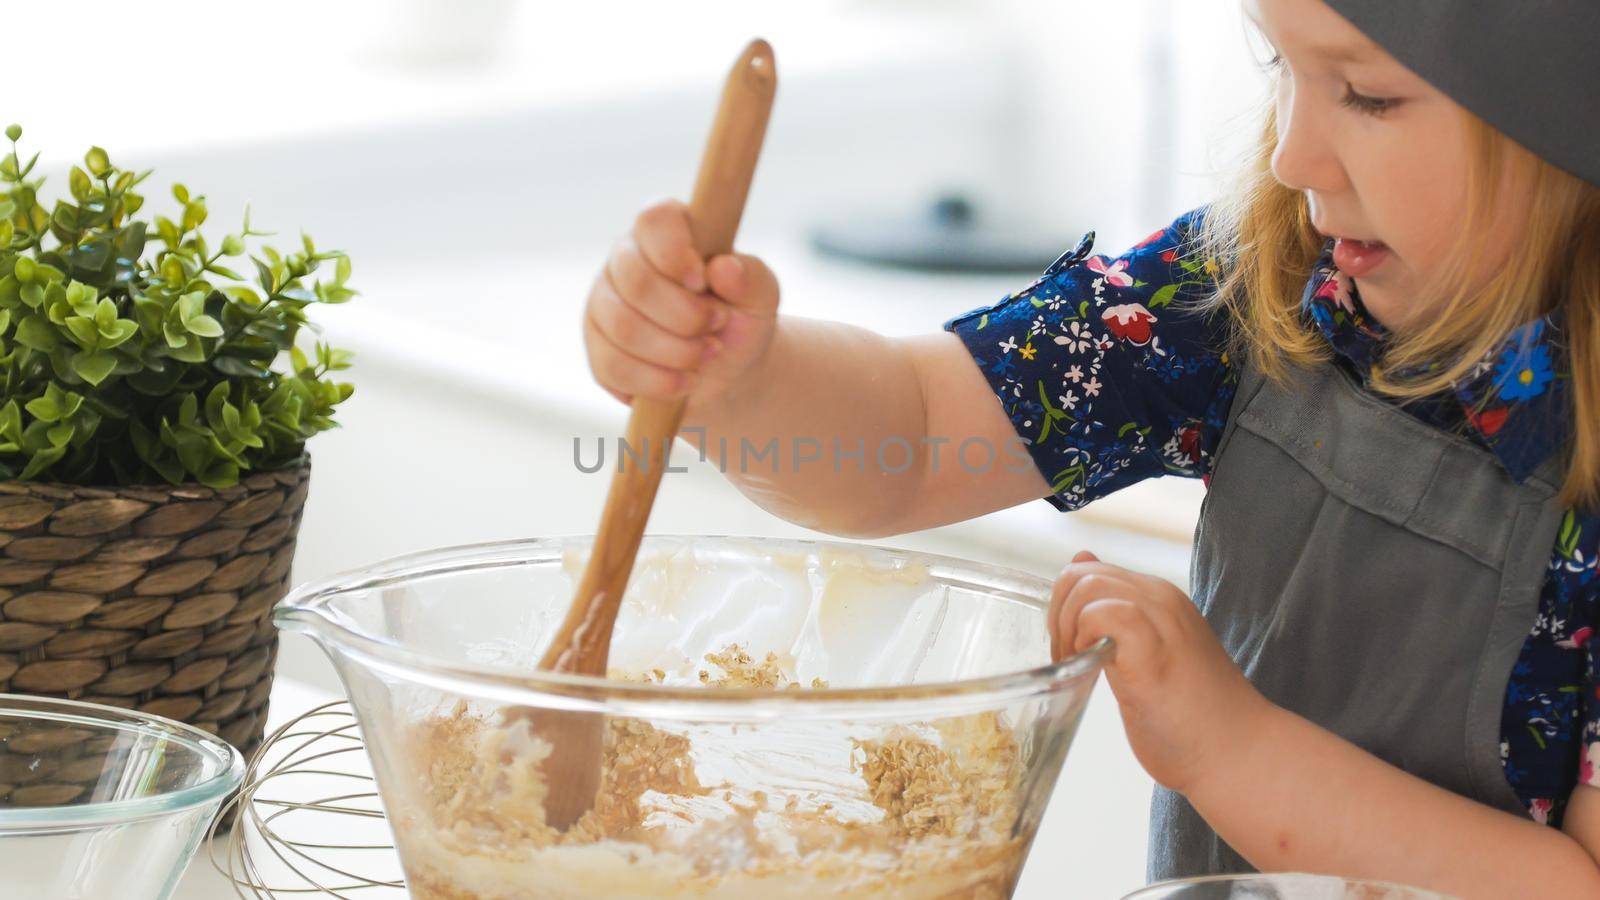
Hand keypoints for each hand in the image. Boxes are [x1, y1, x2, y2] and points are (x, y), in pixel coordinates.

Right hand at [583, 199, 779, 410]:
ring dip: (677, 350)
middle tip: (717, 325)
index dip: (674, 251)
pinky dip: (659, 381)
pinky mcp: (598, 351)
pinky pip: (615, 367)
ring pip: (624, 326)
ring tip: (708, 354)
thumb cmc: (742, 320)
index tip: (701, 281)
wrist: (730, 372)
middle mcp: (625, 260)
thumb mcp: (761, 297)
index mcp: (666, 231)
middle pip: (636, 280)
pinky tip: (686, 381)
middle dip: (686, 315)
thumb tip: (724, 268)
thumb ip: (751, 277)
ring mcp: (604, 305)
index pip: (653, 219)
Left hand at [1050, 550, 1270, 793]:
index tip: (1069, 649)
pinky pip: (1103, 614)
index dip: (1065, 607)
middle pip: (1082, 575)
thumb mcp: (1145, 653)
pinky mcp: (1152, 650)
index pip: (1092, 571)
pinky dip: (1082, 637)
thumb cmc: (1190, 717)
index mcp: (1158, 599)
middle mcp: (1160, 600)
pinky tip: (1092, 668)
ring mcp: (1159, 621)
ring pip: (1088, 586)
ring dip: (1066, 627)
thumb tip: (1081, 565)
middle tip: (1066, 659)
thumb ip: (1116, 617)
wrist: (1237, 754)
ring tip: (1077, 666)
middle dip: (1057, 615)